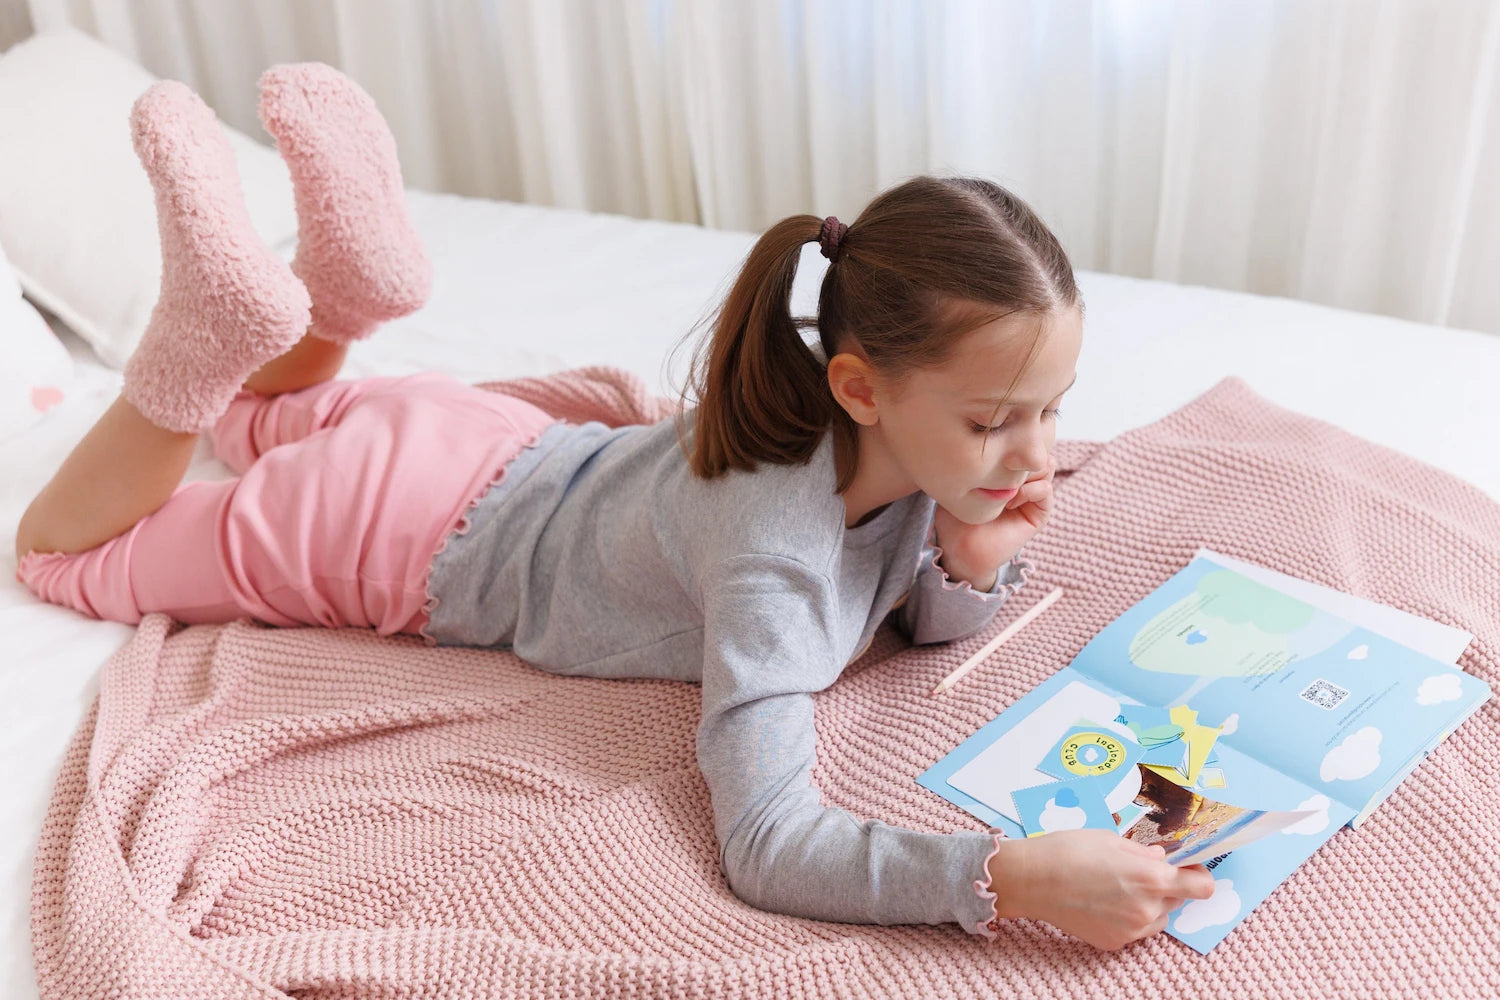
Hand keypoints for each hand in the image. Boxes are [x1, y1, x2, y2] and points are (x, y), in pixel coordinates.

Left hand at [932, 453, 1056, 584]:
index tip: (991, 454)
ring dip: (1027, 471)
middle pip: (1036, 450)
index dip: (1011, 442)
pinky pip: (1046, 491)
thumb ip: (972, 462)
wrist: (961, 550)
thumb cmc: (955, 518)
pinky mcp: (1038, 515)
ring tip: (1005, 485)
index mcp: (1006, 472)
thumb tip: (973, 436)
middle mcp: (1022, 481)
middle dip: (1022, 453)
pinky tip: (1010, 500)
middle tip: (1002, 466)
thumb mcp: (960, 483)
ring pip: (1047, 466)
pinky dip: (1030, 490)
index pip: (1021, 444)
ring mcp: (1032, 497)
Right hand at [985, 828, 1216, 950]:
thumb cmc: (1068, 850)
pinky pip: (1134, 930)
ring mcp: (1131, 930)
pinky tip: (1102, 902)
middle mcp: (1148, 908)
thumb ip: (1143, 852)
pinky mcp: (1113, 943)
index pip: (1202, 887)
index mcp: (1152, 878)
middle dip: (1165, 886)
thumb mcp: (1110, 839)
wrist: (1031, 880)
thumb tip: (1160, 858)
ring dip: (1149, 904)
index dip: (1198, 876)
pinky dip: (1126, 918)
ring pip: (1157, 918)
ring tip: (1117, 888)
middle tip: (1137, 871)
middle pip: (1177, 900)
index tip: (1188, 868)